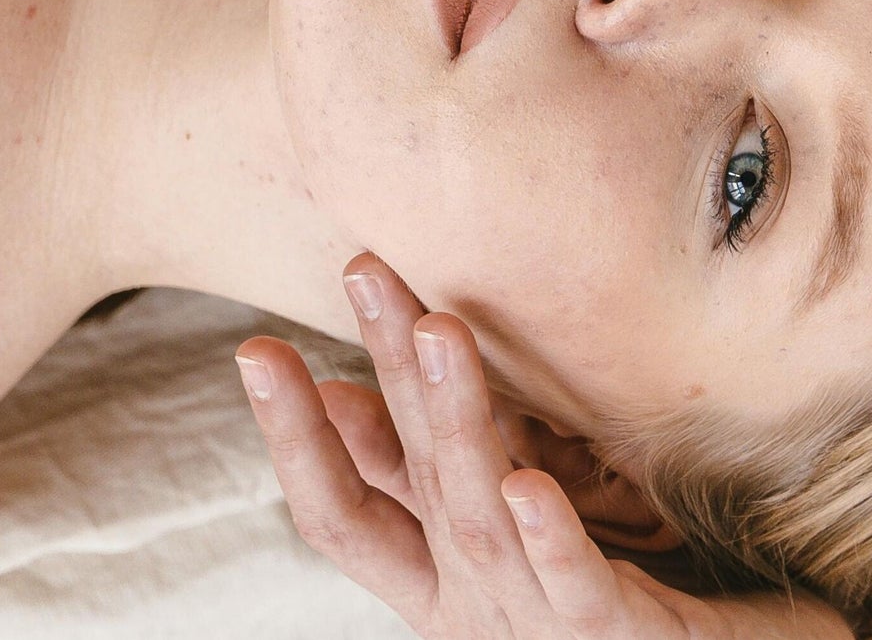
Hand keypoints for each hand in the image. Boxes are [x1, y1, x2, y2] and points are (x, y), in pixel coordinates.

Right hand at [237, 256, 849, 639]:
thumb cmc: (608, 605)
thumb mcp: (500, 530)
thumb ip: (429, 472)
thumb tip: (342, 390)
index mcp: (441, 580)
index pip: (344, 508)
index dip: (295, 435)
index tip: (256, 348)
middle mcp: (474, 607)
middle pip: (411, 486)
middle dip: (383, 375)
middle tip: (365, 269)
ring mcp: (538, 627)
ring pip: (479, 519)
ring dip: (455, 420)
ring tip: (437, 327)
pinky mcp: (616, 636)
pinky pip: (576, 586)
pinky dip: (547, 538)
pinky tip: (528, 484)